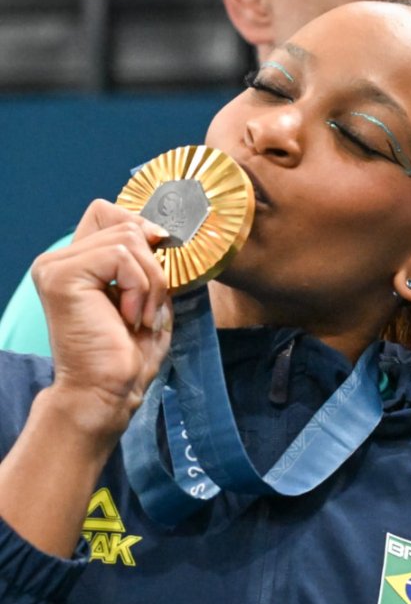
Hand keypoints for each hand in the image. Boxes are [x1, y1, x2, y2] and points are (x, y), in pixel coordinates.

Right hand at [30, 199, 172, 434]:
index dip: (141, 230)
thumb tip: (161, 230)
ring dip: (150, 282)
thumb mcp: (148, 298)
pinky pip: (122, 257)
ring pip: (129, 238)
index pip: (109, 212)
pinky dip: (140, 288)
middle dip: (153, 266)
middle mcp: (58, 260)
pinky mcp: (62, 277)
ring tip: (137, 316)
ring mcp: (56, 266)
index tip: (157, 266)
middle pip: (125, 223)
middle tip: (146, 307)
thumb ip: (147, 261)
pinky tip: (128, 318)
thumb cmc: (128, 353)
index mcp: (76, 262)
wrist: (107, 391)